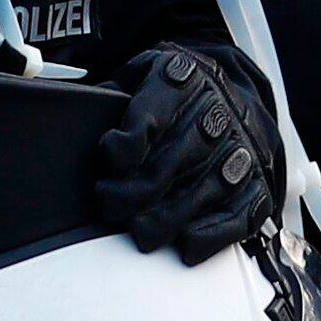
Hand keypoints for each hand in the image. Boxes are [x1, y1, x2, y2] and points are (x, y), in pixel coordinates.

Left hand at [90, 45, 278, 263]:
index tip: (110, 158)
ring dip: (167, 218)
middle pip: (173, 160)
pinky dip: (212, 234)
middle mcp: (217, 109)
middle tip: (111, 205)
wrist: (228, 92)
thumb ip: (107, 96)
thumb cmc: (169, 95)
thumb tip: (64, 118)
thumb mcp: (136, 76)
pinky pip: (238, 214)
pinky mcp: (256, 181)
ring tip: (140, 231)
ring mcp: (240, 146)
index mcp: (181, 76)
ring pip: (203, 190)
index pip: (151, 114)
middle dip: (136, 191)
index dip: (125, 145)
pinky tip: (185, 244)